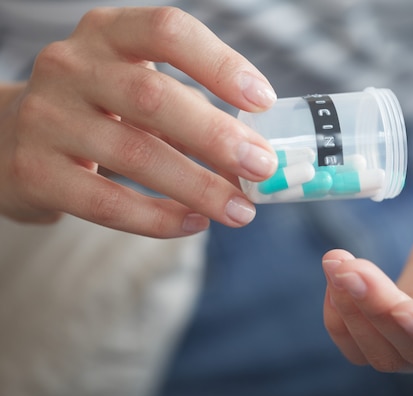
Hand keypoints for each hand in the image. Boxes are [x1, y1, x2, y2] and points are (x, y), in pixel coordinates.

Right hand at [0, 7, 277, 237]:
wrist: (7, 139)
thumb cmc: (96, 112)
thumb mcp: (133, 89)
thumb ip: (187, 111)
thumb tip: (252, 151)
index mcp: (107, 34)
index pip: (168, 30)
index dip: (220, 63)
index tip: (262, 100)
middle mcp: (71, 67)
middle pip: (154, 97)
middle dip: (217, 137)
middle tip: (262, 167)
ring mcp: (47, 118)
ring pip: (136, 155)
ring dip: (199, 187)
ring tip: (240, 210)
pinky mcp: (34, 172)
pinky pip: (107, 202)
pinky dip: (158, 218)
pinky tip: (193, 223)